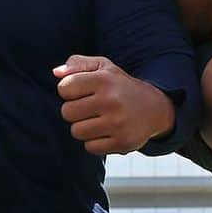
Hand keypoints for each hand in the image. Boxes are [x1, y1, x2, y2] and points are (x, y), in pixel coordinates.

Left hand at [54, 55, 174, 154]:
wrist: (155, 108)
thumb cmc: (120, 87)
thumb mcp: (103, 67)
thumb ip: (78, 64)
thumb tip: (56, 73)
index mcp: (104, 79)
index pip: (64, 88)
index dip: (69, 91)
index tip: (81, 92)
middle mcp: (111, 100)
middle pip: (67, 112)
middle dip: (74, 111)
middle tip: (89, 108)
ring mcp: (117, 123)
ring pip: (76, 131)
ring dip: (83, 128)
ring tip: (97, 120)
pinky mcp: (123, 142)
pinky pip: (90, 147)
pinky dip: (94, 142)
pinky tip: (106, 132)